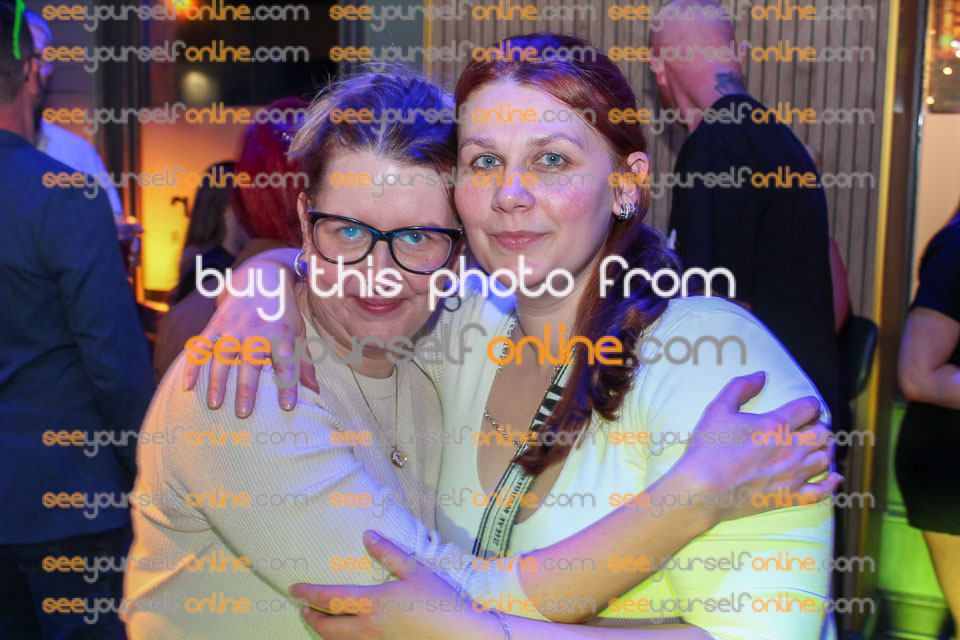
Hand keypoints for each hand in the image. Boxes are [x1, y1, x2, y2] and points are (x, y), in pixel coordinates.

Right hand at [181, 252, 317, 415]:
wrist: (261, 277)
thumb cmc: (284, 313)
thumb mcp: (298, 333)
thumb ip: (303, 363)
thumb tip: (315, 393)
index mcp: (282, 333)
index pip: (286, 362)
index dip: (288, 384)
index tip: (287, 407)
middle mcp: (257, 331)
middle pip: (251, 362)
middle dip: (247, 388)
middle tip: (243, 413)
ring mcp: (234, 327)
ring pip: (223, 357)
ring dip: (217, 381)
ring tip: (215, 405)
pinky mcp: (216, 324)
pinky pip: (201, 346)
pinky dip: (192, 365)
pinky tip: (186, 386)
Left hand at [290, 531, 496, 639]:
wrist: (461, 636)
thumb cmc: (441, 601)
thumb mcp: (416, 571)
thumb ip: (388, 553)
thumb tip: (367, 535)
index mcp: (374, 603)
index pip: (330, 599)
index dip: (308, 593)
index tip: (294, 588)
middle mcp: (369, 628)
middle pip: (327, 627)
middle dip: (310, 617)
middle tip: (302, 608)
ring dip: (323, 631)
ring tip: (318, 621)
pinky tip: (347, 634)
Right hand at [676, 372, 840, 522]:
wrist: (702, 490)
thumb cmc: (708, 450)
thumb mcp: (718, 409)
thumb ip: (741, 387)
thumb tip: (761, 375)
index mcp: (776, 425)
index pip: (809, 407)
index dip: (810, 404)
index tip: (805, 406)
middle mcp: (791, 449)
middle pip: (823, 432)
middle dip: (819, 426)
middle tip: (808, 427)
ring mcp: (793, 475)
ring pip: (825, 458)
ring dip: (824, 449)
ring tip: (815, 447)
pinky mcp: (789, 497)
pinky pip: (822, 491)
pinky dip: (831, 483)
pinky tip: (833, 477)